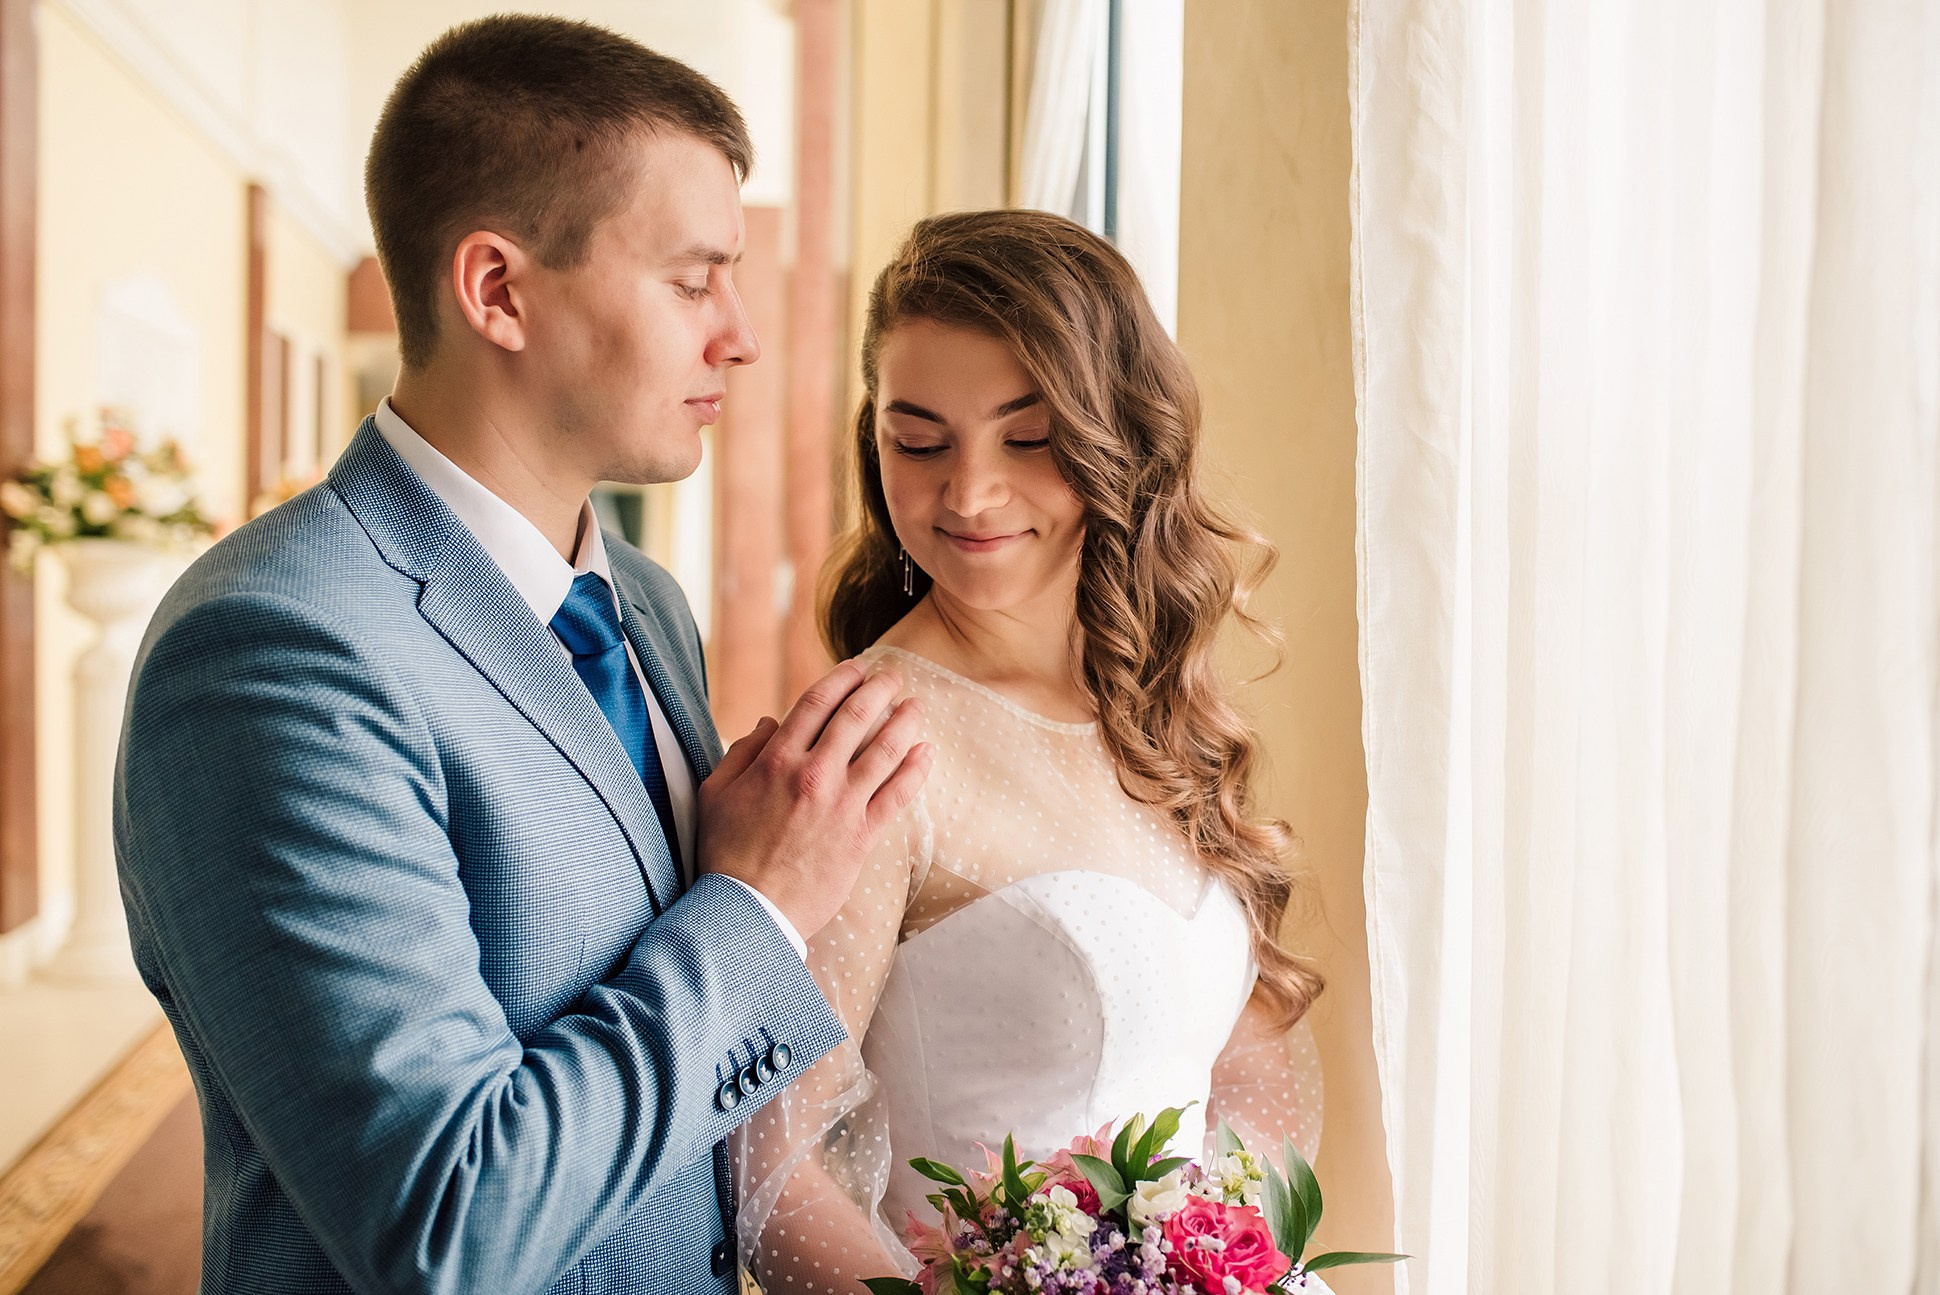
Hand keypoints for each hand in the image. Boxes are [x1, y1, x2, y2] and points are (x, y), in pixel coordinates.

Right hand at [697, 660, 930, 940]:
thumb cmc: (725, 854)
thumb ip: (740, 751)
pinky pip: (898, 795)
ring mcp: (842, 806)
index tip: (857, 667)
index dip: (841, 679)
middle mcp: (814, 776)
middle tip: (894, 676)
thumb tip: (769, 722)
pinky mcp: (862, 836)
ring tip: (916, 707)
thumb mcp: (716, 794)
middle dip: (880, 689)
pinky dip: (916, 770)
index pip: (816, 703)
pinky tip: (926, 752)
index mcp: (777, 761)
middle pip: (856, 718)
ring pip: (885, 751)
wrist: (748, 913)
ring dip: (905, 723)